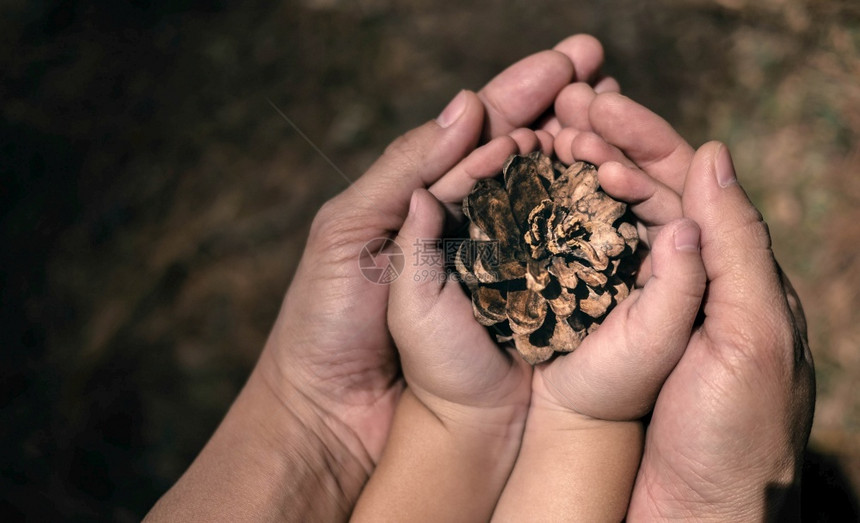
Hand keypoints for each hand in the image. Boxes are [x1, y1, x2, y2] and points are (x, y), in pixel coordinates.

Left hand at [256, 34, 613, 469]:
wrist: (336, 418)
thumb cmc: (326, 325)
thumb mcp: (349, 233)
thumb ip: (404, 171)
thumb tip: (467, 108)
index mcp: (418, 198)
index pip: (475, 132)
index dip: (520, 92)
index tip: (569, 58)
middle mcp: (462, 225)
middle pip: (520, 153)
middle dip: (559, 105)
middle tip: (600, 61)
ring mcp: (494, 266)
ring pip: (544, 197)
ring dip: (580, 152)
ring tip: (617, 109)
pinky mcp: (514, 310)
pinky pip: (553, 258)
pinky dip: (583, 221)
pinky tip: (613, 189)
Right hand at [567, 92, 814, 519]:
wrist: (690, 520)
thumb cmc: (731, 437)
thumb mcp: (751, 336)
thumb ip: (738, 247)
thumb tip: (714, 155)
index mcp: (735, 276)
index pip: (692, 186)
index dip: (647, 140)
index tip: (598, 108)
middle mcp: (692, 285)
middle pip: (649, 196)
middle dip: (608, 147)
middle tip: (561, 111)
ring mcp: (646, 310)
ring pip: (613, 226)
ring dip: (583, 181)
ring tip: (545, 143)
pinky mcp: (608, 337)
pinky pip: (585, 271)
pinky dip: (564, 235)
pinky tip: (534, 211)